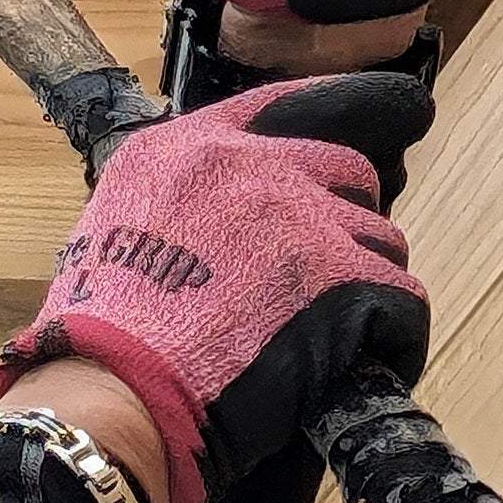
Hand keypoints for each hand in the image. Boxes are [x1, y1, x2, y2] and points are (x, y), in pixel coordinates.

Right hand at [0, 74, 435, 502]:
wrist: (105, 398)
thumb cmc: (100, 337)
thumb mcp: (117, 226)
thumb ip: (185, 200)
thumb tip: (237, 211)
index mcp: (190, 150)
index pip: (287, 104)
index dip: (345, 108)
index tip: (387, 111)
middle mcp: (253, 169)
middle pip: (351, 172)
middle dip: (348, 222)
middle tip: (326, 273)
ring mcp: (301, 220)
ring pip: (381, 238)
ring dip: (368, 281)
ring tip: (331, 330)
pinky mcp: (338, 280)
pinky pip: (402, 299)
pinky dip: (394, 335)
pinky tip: (369, 359)